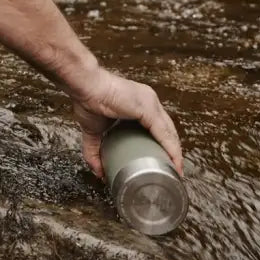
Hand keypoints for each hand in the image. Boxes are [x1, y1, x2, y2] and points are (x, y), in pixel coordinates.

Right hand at [65, 66, 182, 179]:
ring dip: (175, 152)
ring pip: (170, 132)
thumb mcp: (92, 131)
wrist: (84, 87)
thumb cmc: (87, 100)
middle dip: (172, 150)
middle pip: (168, 129)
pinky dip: (170, 149)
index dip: (163, 145)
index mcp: (138, 104)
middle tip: (172, 169)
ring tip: (176, 170)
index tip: (164, 161)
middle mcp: (149, 100)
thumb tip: (98, 172)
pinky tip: (173, 161)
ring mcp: (150, 103)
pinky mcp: (149, 108)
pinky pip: (164, 132)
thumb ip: (95, 150)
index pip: (158, 126)